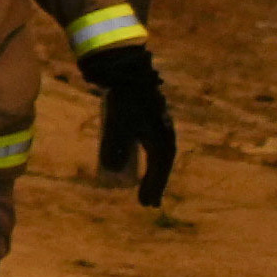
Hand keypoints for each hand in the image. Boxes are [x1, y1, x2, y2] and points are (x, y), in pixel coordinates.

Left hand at [85, 42, 176, 204]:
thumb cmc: (125, 100)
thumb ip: (114, 146)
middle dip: (154, 183)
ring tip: (144, 188)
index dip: (153, 187)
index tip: (146, 204)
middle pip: (160, 164)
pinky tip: (136, 162)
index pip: (160, 169)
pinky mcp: (146, 118)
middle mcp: (164, 132)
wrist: (127, 71)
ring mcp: (156, 125)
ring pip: (155, 154)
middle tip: (147, 203)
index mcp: (163, 138)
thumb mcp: (118, 124)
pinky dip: (145, 157)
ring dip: (151, 172)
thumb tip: (112, 170)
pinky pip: (148, 143)